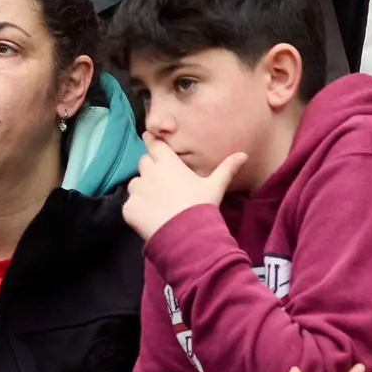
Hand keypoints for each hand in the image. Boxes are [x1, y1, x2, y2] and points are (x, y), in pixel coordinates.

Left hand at [123, 132, 246, 241]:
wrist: (186, 234)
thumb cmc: (201, 206)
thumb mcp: (215, 186)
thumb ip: (226, 169)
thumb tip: (243, 155)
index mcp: (168, 163)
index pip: (154, 144)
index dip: (151, 141)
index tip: (148, 137)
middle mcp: (149, 172)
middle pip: (143, 162)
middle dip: (150, 168)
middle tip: (161, 181)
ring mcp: (137, 190)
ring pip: (134, 183)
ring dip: (142, 188)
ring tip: (156, 201)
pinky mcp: (128, 208)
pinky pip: (129, 204)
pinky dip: (136, 209)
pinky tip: (149, 216)